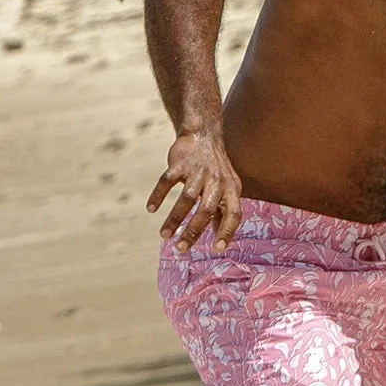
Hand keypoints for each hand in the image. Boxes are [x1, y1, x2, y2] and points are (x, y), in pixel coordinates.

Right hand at [147, 125, 241, 246]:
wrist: (203, 136)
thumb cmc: (216, 169)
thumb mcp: (227, 188)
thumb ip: (223, 211)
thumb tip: (219, 238)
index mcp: (231, 189)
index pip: (234, 214)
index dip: (227, 231)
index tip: (217, 249)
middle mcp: (217, 181)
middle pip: (205, 210)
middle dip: (193, 231)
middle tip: (181, 248)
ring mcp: (198, 172)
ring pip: (186, 199)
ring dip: (174, 219)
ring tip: (164, 235)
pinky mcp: (180, 164)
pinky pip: (167, 181)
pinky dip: (158, 195)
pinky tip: (151, 209)